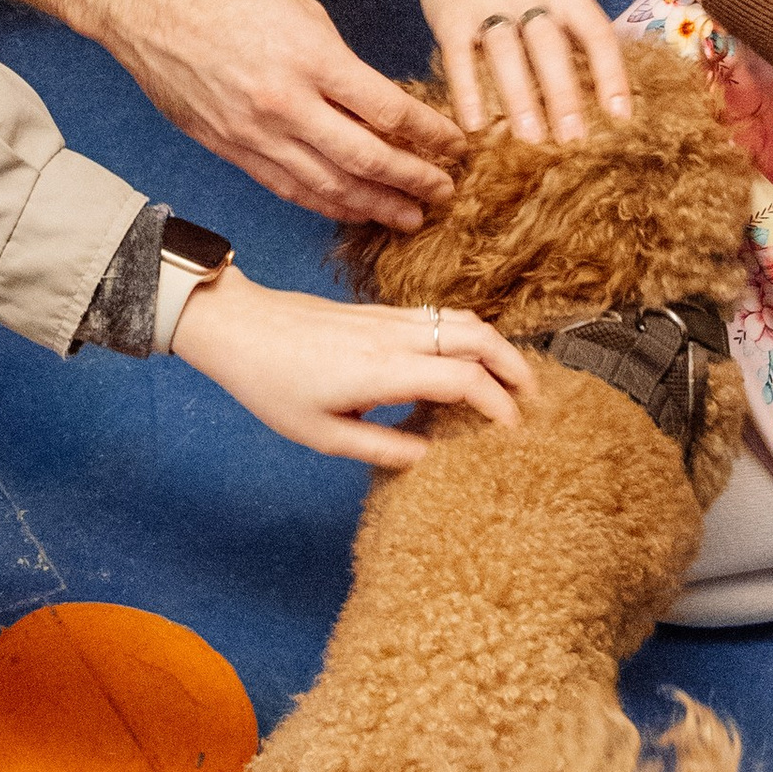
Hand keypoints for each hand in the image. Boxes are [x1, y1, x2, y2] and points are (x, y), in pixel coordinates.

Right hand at [114, 0, 461, 227]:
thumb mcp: (302, 12)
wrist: (151, 7)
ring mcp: (254, 133)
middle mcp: (284, 104)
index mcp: (310, 59)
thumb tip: (377, 106)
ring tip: (410, 216)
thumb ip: (342, 64)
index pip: (388, 110)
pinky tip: (354, 211)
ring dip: (375, 205)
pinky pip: (288, 188)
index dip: (429, 134)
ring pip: (327, 185)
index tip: (455, 146)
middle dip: (413, 180)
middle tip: (444, 192)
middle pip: (365, 158)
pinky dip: (326, 205)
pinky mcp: (230, 149)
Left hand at [171, 264, 528, 466]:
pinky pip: (438, 317)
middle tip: (534, 401)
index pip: (463, 379)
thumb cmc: (270, 381)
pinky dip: (467, 336)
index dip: (498, 405)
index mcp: (381, 370)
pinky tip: (466, 363)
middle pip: (478, 336)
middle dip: (516, 366)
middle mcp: (393, 336)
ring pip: (461, 320)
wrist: (238, 326)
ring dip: (496, 347)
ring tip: (511, 381)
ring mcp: (387, 318)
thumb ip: (380, 449)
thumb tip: (427, 459)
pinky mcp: (378, 311)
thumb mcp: (320, 435)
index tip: (513, 432)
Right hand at [339, 0, 630, 143]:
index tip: (620, 117)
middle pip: (550, 45)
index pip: (595, 32)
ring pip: (507, 53)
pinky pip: (461, 57)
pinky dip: (468, 91)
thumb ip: (574, 28)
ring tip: (530, 139)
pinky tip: (476, 126)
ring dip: (519, 98)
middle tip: (574, 139)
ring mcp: (487, 4)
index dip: (610, 74)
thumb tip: (607, 87)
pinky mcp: (450, 17)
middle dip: (563, 93)